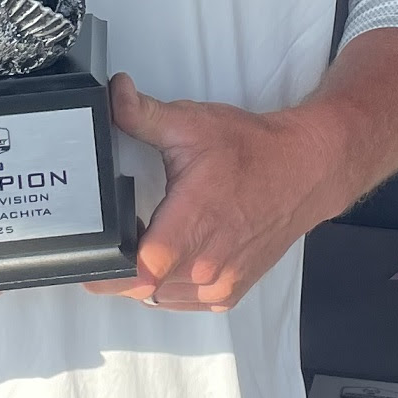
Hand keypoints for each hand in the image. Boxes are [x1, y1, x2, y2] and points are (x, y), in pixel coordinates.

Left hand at [85, 73, 350, 310]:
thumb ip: (142, 114)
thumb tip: (113, 94)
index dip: (108, 267)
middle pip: (141, 288)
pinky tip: (172, 254)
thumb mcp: (191, 124)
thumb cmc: (253, 150)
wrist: (304, 170)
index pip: (140, 271)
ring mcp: (219, 285)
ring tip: (143, 240)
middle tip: (114, 234)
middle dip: (118, 267)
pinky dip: (169, 285)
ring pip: (159, 299)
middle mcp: (206, 264)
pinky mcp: (230, 293)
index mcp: (193, 224)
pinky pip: (183, 302)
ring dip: (144, 278)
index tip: (93, 248)